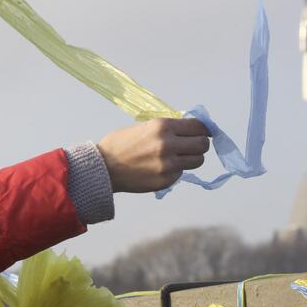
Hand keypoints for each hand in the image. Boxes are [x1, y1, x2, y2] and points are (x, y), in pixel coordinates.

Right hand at [96, 118, 210, 192]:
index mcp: (162, 126)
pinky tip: (161, 168)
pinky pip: (182, 173)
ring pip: (198, 160)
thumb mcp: (145, 127)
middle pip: (202, 144)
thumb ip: (167, 128)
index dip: (203, 129)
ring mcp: (169, 165)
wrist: (104, 168)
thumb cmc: (120, 144)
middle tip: (192, 145)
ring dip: (191, 158)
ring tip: (178, 157)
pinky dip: (176, 170)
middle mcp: (168, 144)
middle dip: (199, 144)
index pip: (198, 126)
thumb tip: (188, 129)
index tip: (202, 132)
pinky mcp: (166, 180)